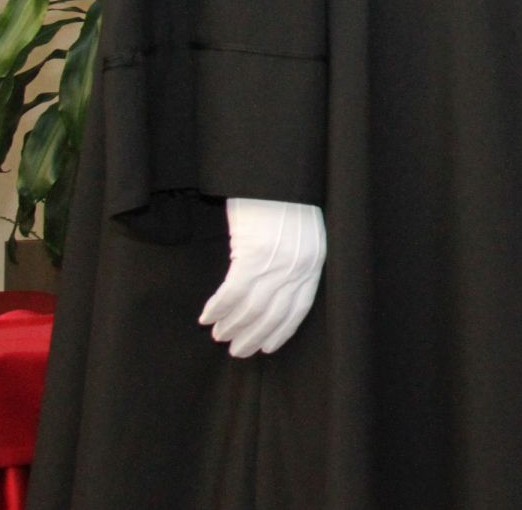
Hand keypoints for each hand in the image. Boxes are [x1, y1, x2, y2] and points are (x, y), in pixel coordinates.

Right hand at [199, 197, 326, 357]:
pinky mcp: (253, 254)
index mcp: (314, 260)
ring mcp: (277, 261)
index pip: (300, 307)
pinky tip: (207, 316)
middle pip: (275, 313)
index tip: (267, 348)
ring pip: (252, 308)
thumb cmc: (282, 199)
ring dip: (232, 325)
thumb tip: (272, 292)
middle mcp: (299, 265)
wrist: (276, 171)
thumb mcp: (299, 233)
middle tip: (236, 350)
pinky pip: (232, 293)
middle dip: (254, 335)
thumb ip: (292, 261)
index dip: (282, 331)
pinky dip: (218, 308)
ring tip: (219, 335)